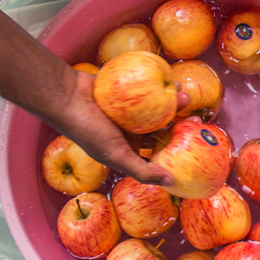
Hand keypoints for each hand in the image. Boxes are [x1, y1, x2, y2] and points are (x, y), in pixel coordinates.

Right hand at [49, 67, 179, 185]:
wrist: (64, 96)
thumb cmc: (86, 130)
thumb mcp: (116, 155)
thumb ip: (142, 171)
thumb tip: (171, 182)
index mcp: (130, 148)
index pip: (160, 150)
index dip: (178, 148)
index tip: (196, 140)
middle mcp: (131, 130)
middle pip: (163, 125)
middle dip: (179, 119)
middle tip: (192, 113)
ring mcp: (129, 109)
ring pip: (157, 104)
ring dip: (171, 98)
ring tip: (181, 91)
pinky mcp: (126, 89)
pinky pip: (146, 85)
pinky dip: (157, 82)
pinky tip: (170, 77)